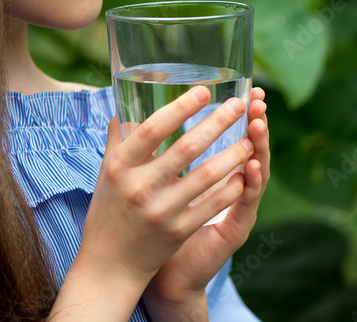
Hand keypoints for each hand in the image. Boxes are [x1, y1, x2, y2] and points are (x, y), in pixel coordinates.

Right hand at [72, 85, 255, 295]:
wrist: (109, 265)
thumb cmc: (109, 211)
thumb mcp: (107, 172)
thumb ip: (119, 138)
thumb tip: (126, 101)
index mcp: (120, 165)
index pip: (153, 128)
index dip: (181, 107)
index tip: (205, 91)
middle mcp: (139, 186)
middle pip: (186, 147)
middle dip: (218, 122)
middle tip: (239, 104)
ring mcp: (160, 211)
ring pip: (206, 175)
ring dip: (233, 154)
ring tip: (250, 139)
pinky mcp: (177, 232)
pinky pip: (212, 205)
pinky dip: (231, 188)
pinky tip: (245, 174)